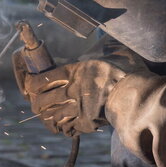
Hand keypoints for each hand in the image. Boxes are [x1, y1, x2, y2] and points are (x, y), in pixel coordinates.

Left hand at [12, 51, 144, 136]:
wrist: (136, 95)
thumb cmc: (126, 72)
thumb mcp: (113, 54)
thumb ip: (104, 49)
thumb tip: (106, 37)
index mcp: (74, 72)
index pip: (41, 80)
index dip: (31, 85)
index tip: (29, 87)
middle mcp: (71, 90)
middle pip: (41, 101)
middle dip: (36, 104)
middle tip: (38, 104)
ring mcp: (76, 108)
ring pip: (50, 116)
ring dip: (48, 117)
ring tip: (49, 117)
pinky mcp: (85, 123)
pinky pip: (66, 129)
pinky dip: (63, 129)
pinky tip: (63, 127)